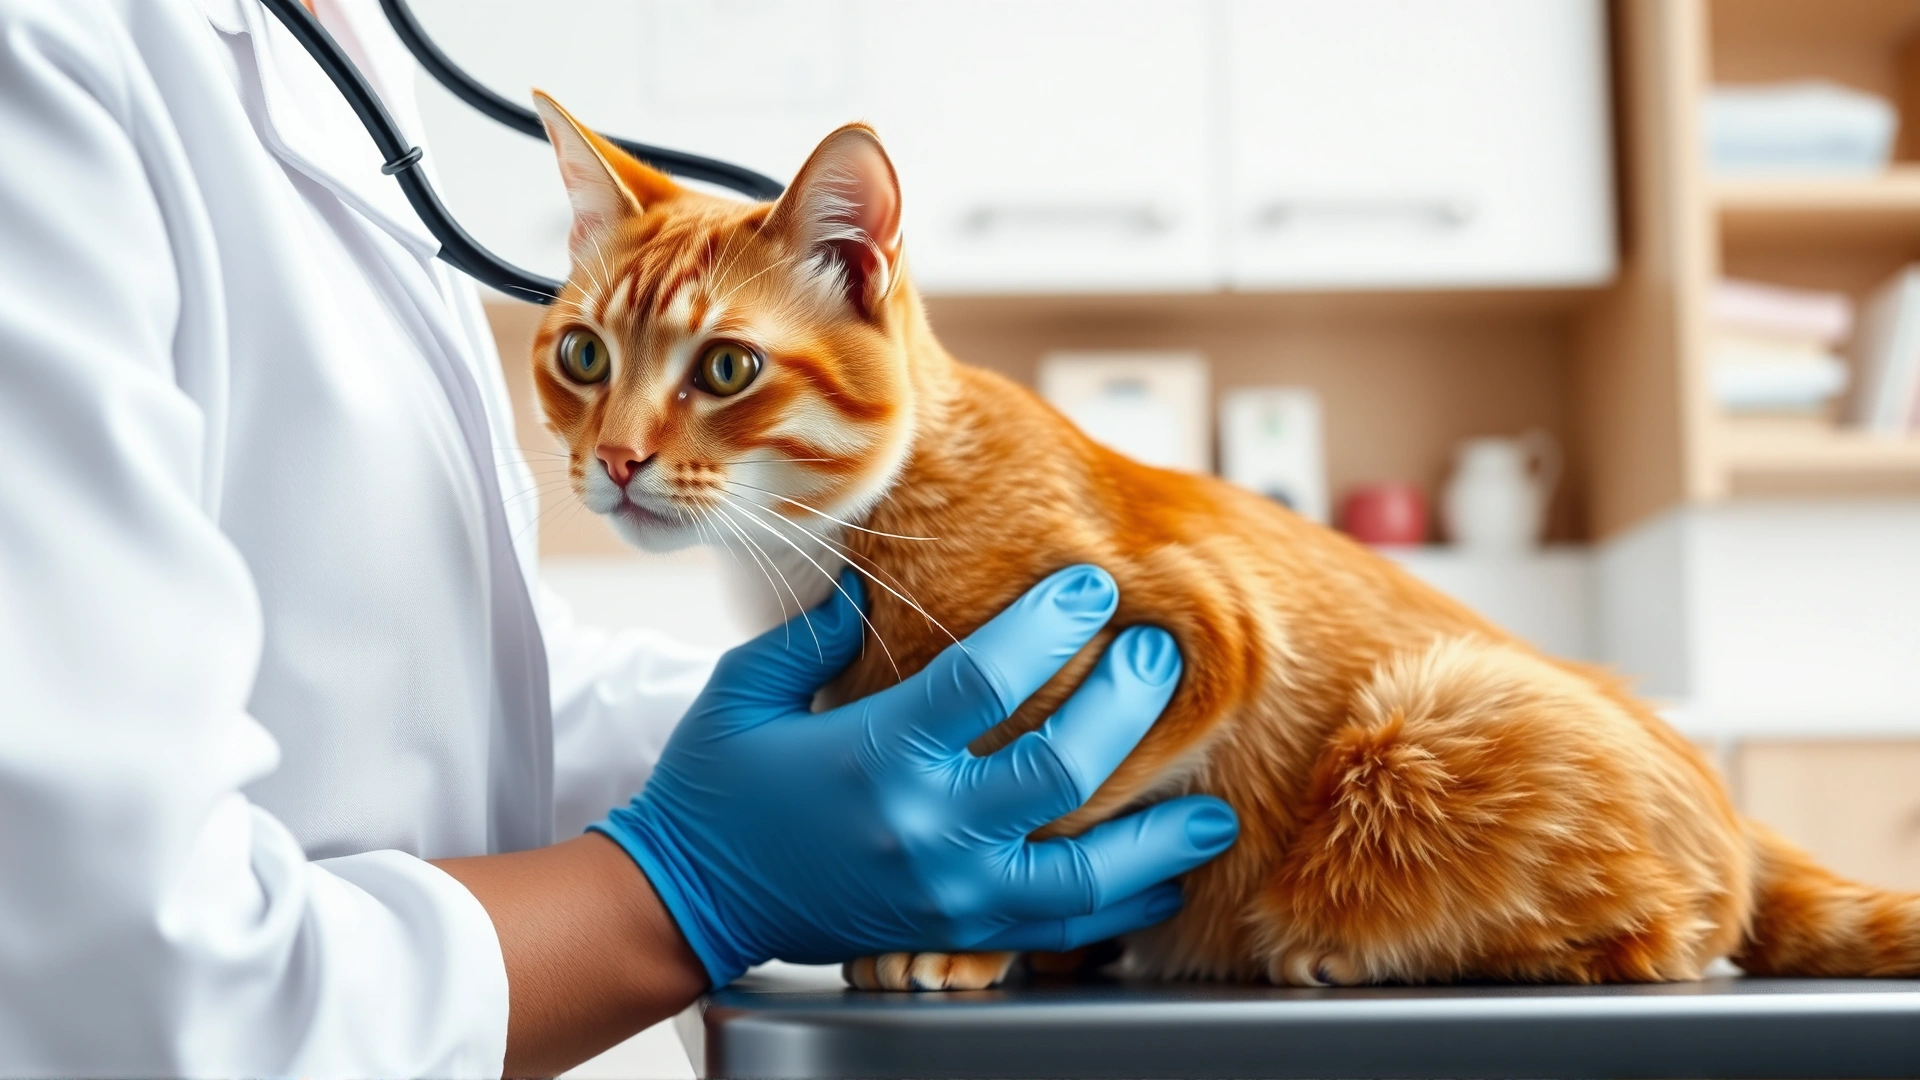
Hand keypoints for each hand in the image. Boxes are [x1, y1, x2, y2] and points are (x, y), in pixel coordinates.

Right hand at [592, 565, 1238, 984]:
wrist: (688, 900)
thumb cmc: (716, 785)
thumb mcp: (746, 689)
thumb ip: (816, 631)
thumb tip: (873, 573)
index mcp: (873, 752)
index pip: (986, 679)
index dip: (1050, 625)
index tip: (1093, 587)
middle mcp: (921, 826)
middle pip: (1058, 765)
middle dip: (1125, 707)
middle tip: (1161, 661)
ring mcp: (945, 890)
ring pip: (1081, 870)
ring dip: (1157, 836)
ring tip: (1214, 805)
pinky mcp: (953, 932)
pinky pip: (1057, 928)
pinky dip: (1120, 907)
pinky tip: (1163, 882)